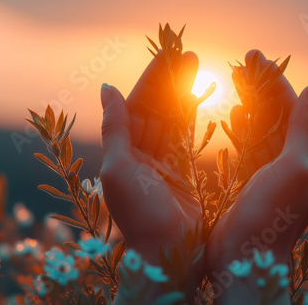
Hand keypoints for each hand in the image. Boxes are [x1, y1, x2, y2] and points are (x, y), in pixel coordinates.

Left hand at [100, 51, 203, 299]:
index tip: (168, 56)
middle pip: (157, 109)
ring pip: (173, 120)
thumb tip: (107, 88)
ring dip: (183, 93)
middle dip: (170, 82)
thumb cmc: (139, 214)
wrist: (167, 253)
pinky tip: (200, 97)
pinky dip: (193, 117)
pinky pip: (187, 138)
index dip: (152, 80)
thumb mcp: (118, 167)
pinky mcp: (184, 172)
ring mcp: (163, 162)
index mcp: (122, 152)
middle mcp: (141, 154)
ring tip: (196, 66)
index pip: (138, 106)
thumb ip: (115, 127)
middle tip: (188, 55)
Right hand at [208, 50, 307, 303]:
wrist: (247, 259)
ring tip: (236, 77)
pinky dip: (242, 127)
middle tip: (243, 60)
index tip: (254, 57)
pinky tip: (235, 113)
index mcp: (307, 157)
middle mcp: (293, 162)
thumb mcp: (296, 166)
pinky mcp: (251, 183)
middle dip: (261, 86)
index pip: (293, 108)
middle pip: (277, 114)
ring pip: (262, 127)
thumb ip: (306, 126)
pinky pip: (249, 147)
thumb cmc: (272, 215)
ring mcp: (271, 173)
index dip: (274, 81)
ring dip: (251, 101)